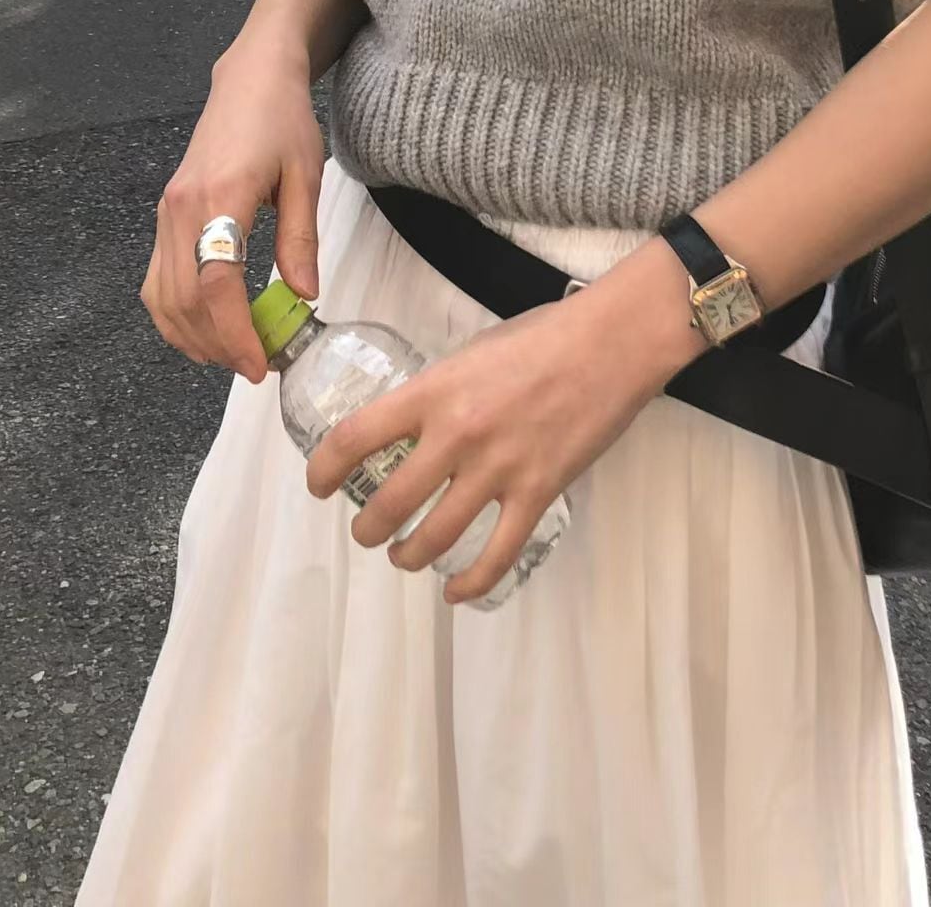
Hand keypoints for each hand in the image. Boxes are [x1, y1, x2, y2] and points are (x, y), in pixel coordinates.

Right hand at [140, 35, 324, 382]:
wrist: (250, 79)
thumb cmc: (282, 120)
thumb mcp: (305, 176)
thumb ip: (300, 238)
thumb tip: (304, 296)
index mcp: (219, 197)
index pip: (215, 284)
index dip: (233, 333)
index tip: (257, 364)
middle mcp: (181, 209)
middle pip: (183, 300)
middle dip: (215, 344)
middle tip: (254, 366)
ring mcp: (166, 213)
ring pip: (161, 296)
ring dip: (192, 336)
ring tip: (233, 353)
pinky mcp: (165, 214)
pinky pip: (157, 279)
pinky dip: (175, 314)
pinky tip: (206, 327)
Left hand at [304, 237, 706, 603]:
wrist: (611, 343)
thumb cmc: (543, 336)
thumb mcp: (471, 353)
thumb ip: (440, 393)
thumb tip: (417, 426)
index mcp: (433, 391)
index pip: (355, 437)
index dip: (324, 470)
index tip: (320, 485)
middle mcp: (456, 434)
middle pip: (389, 503)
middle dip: (367, 529)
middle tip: (368, 532)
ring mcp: (498, 469)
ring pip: (434, 538)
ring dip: (410, 556)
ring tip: (406, 556)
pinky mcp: (538, 494)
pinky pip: (496, 556)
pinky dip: (470, 585)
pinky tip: (456, 594)